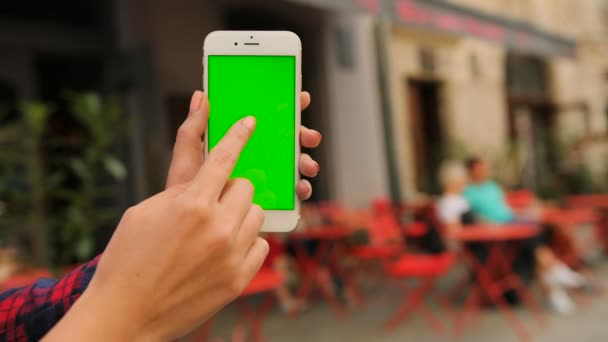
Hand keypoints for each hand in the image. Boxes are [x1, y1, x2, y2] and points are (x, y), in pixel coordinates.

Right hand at [45, 116, 266, 340]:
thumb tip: (206, 164)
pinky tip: (223, 249)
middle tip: (211, 201)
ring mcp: (231, 255)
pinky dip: (246, 242)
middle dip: (230, 189)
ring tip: (215, 228)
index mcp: (190, 204)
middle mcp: (218, 227)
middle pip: (246, 186)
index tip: (250, 122)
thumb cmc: (127, 259)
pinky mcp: (239, 280)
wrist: (125, 315)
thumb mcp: (145, 211)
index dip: (238, 135)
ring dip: (240, 215)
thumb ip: (180, 187)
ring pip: (256, 214)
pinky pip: (260, 244)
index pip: (224, 158)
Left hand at [166, 91, 321, 196]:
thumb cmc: (185, 200)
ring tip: (306, 166)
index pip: (267, 120)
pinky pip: (294, 193)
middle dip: (301, 136)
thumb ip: (193, 133)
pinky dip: (301, 189)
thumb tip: (201, 96)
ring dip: (305, 162)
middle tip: (308, 136)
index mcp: (240, 144)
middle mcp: (259, 159)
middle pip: (287, 141)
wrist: (188, 240)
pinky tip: (300, 190)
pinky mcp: (276, 205)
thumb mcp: (187, 165)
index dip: (286, 106)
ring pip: (296, 166)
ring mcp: (269, 182)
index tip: (300, 97)